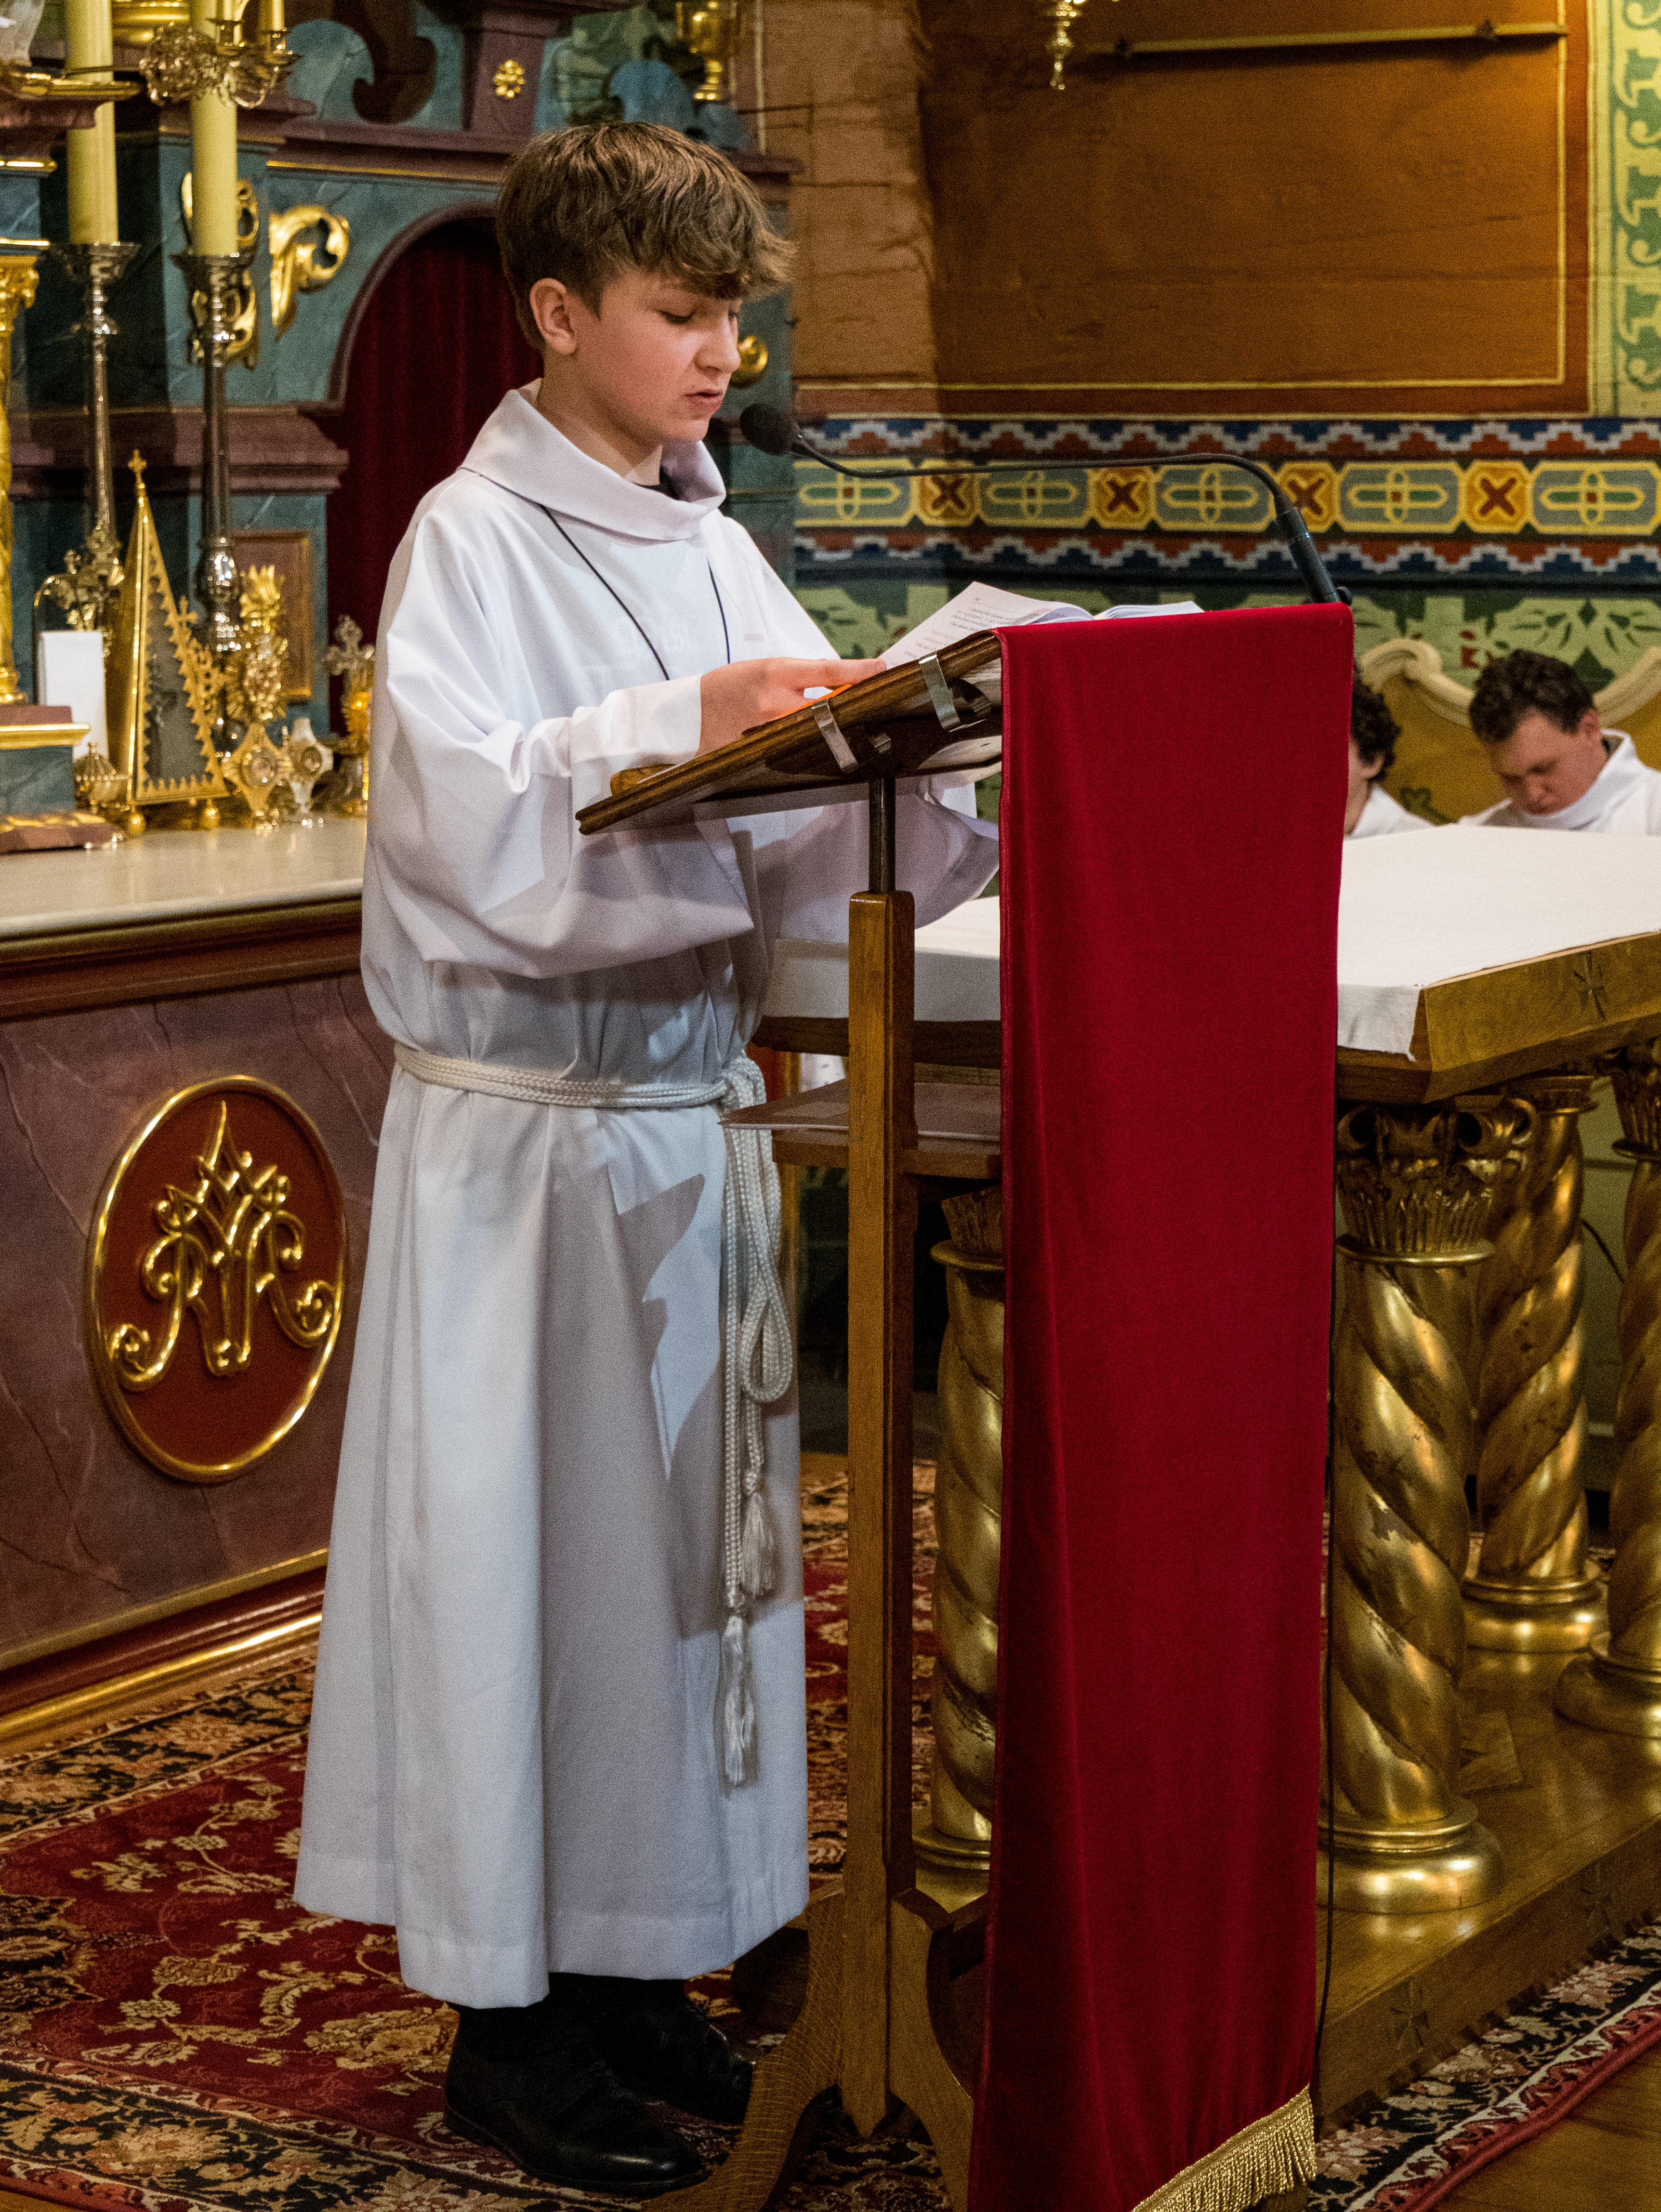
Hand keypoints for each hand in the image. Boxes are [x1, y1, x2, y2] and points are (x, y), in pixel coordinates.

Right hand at [698, 656, 884, 755]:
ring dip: (829, 725)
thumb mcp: (762, 668)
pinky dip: (806, 740)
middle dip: (849, 704)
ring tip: (839, 721)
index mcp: (775, 674)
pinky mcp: (764, 749)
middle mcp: (775, 702)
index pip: (827, 671)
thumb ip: (797, 675)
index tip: (880, 668)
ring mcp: (770, 730)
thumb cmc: (728, 686)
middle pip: (828, 706)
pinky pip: (795, 745)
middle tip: (868, 702)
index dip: (857, 670)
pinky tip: (810, 739)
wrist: (691, 713)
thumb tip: (834, 678)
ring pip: (815, 729)